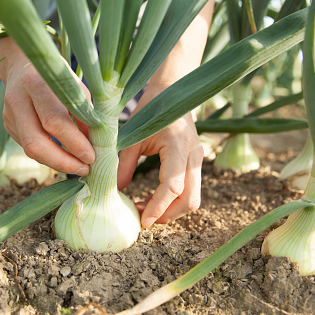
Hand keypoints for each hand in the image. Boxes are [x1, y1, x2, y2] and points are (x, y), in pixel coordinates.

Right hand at [2, 59, 94, 175]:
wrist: (23, 64)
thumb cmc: (58, 77)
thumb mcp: (77, 89)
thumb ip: (85, 115)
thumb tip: (97, 147)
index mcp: (38, 84)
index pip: (54, 121)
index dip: (74, 143)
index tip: (91, 157)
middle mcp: (18, 99)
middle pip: (35, 142)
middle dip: (62, 161)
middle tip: (84, 169)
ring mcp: (8, 114)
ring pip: (30, 149)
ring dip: (56, 162)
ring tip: (78, 166)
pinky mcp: (7, 125)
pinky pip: (29, 147)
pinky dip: (49, 155)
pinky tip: (64, 156)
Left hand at [117, 84, 203, 228]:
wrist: (171, 92)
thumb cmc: (148, 111)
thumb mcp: (132, 137)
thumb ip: (123, 165)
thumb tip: (116, 192)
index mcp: (177, 146)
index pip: (173, 187)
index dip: (158, 207)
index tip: (142, 221)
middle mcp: (194, 154)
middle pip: (190, 199)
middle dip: (167, 215)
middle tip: (143, 219)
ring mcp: (198, 159)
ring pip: (193, 198)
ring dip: (171, 210)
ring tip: (145, 209)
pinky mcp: (196, 162)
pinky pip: (190, 190)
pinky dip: (173, 201)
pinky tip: (153, 200)